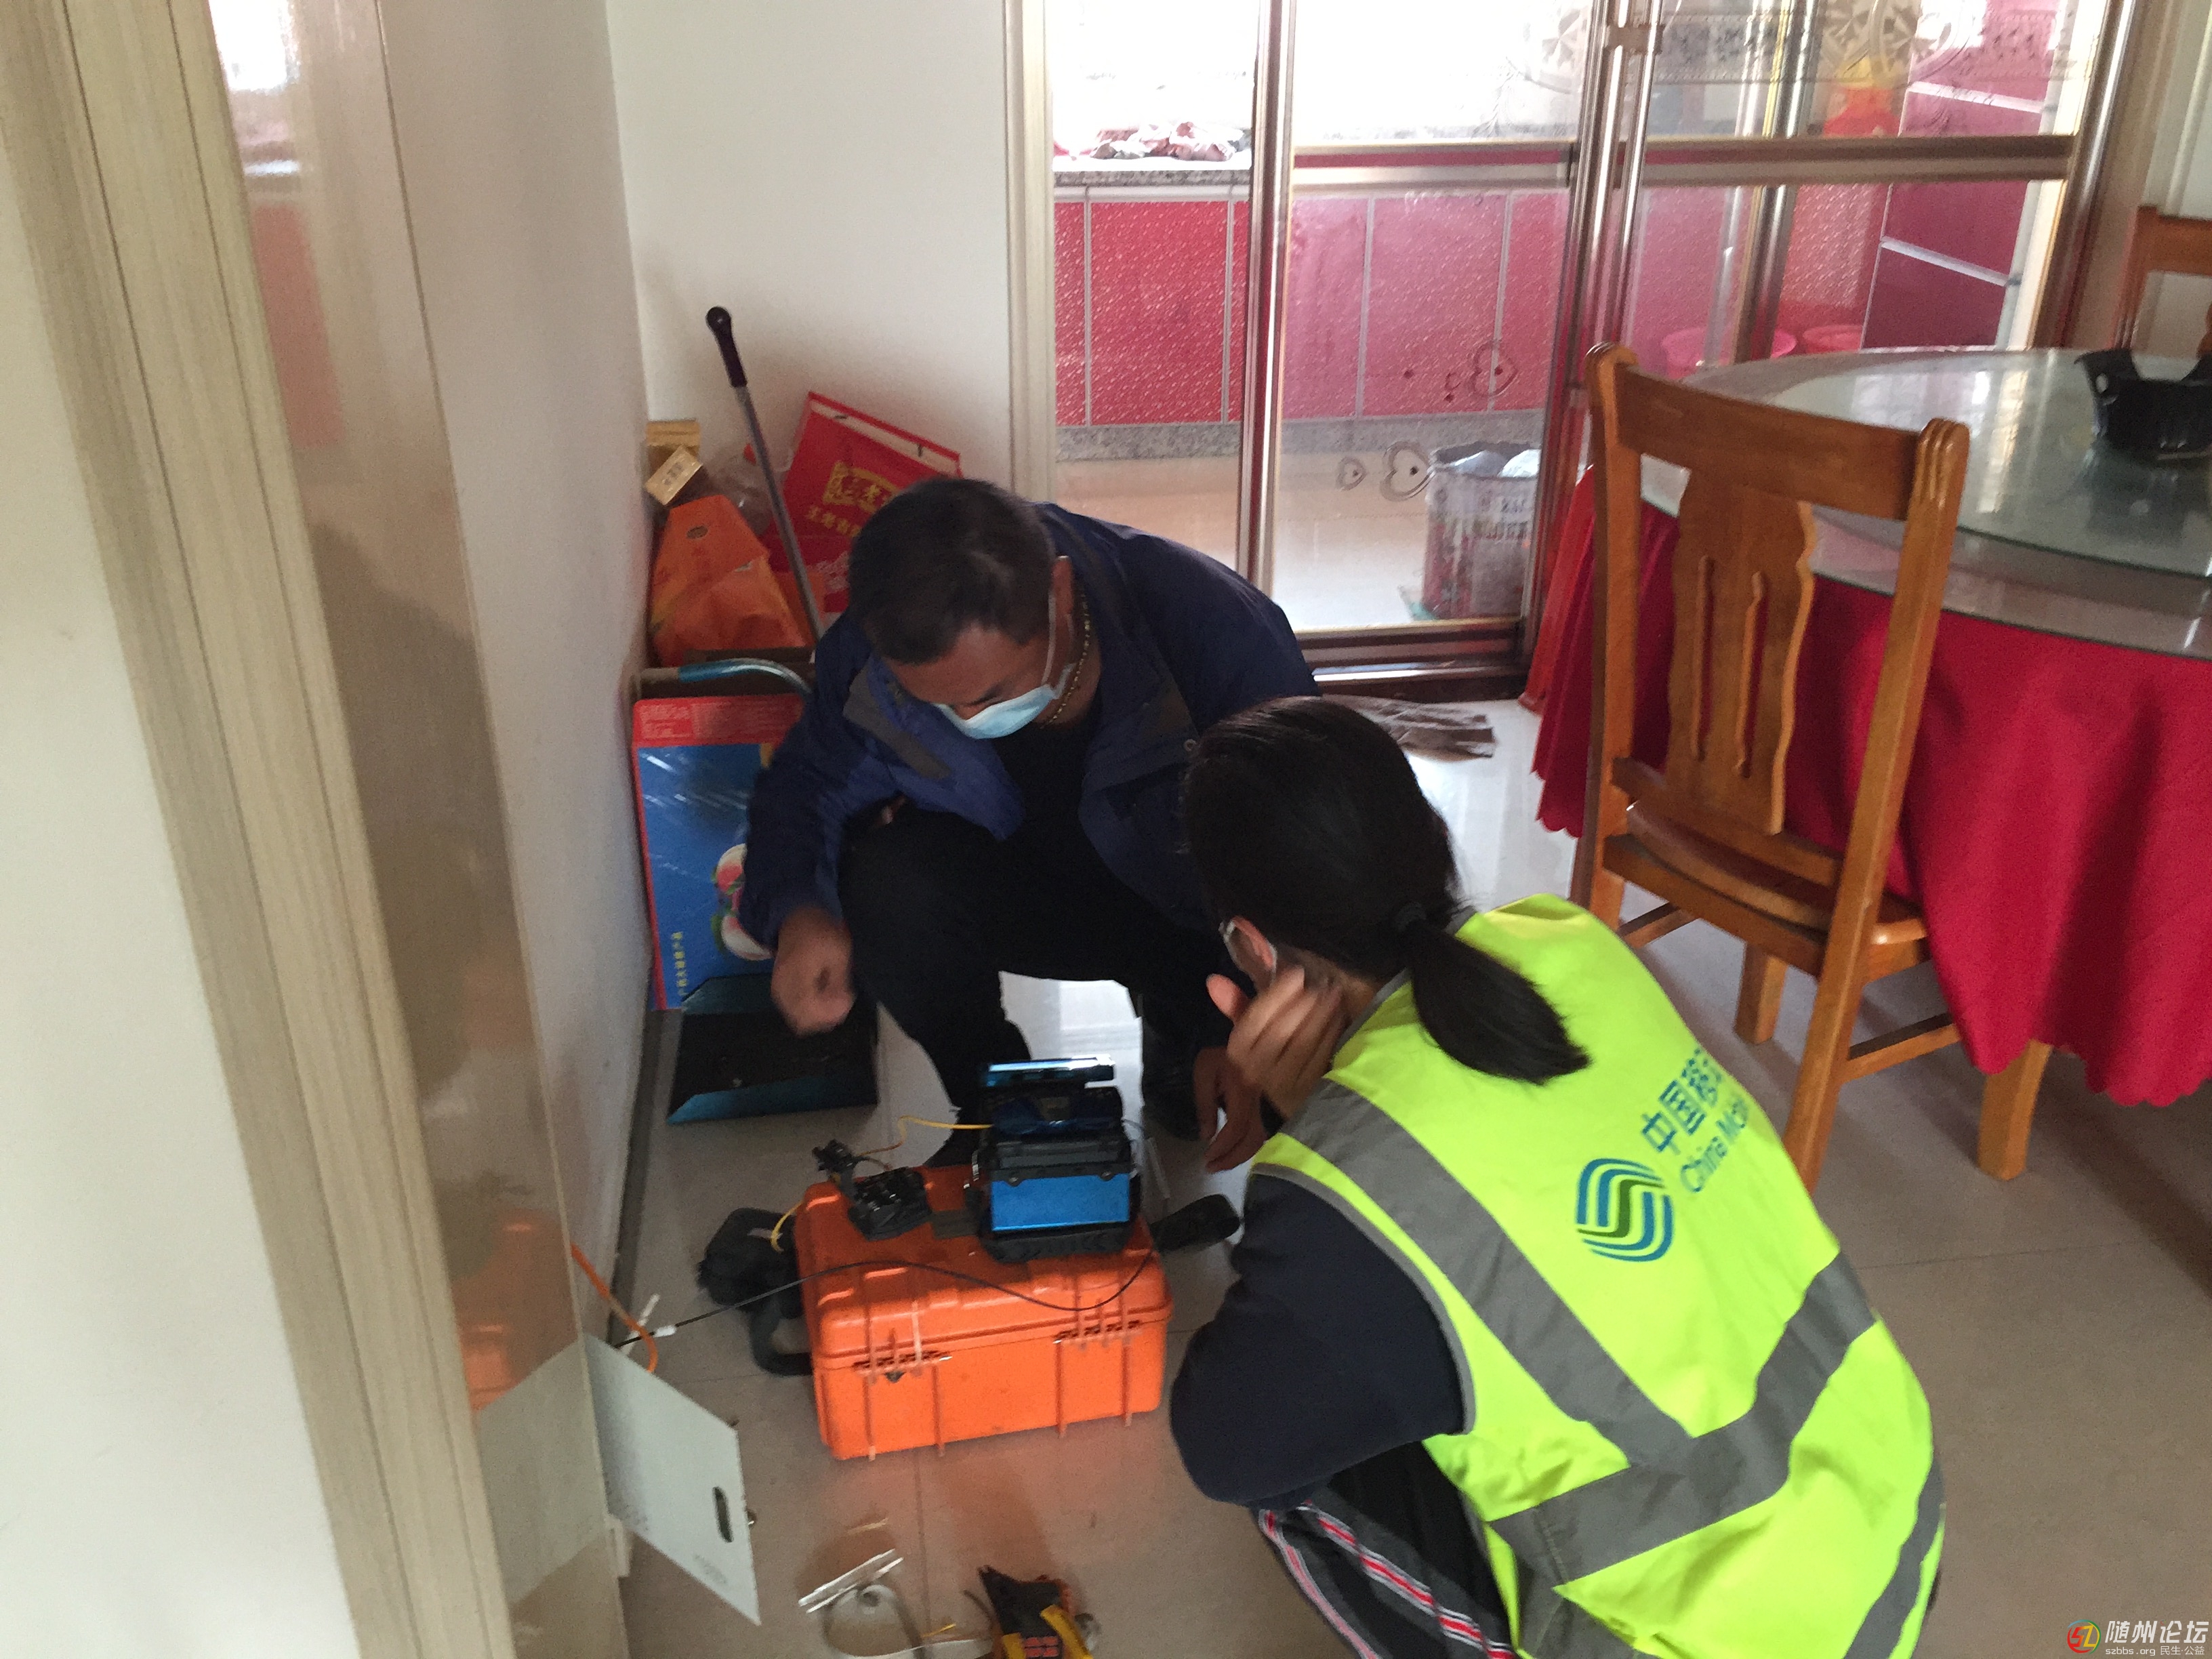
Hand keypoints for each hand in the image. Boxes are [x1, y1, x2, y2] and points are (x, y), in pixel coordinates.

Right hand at [770, 905, 853, 1033]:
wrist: (798, 921)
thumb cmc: (821, 935)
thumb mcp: (839, 955)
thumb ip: (839, 983)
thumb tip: (842, 1008)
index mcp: (798, 973)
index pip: (810, 1009)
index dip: (829, 1014)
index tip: (846, 1002)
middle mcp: (784, 985)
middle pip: (801, 1020)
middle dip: (825, 1018)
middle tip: (841, 1004)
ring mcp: (778, 989)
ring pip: (796, 1018)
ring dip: (816, 1017)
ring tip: (832, 1003)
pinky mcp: (778, 990)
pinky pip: (791, 1011)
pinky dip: (806, 1012)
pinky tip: (820, 1002)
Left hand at [1193, 1045, 1268, 1172]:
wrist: (1244, 1039)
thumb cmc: (1219, 1056)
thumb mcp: (1204, 1073)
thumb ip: (1205, 1105)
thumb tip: (1206, 1136)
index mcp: (1242, 1091)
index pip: (1237, 1127)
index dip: (1223, 1147)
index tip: (1207, 1157)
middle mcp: (1258, 1101)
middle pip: (1253, 1139)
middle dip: (1232, 1159)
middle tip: (1211, 1168)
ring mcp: (1265, 1104)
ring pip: (1260, 1138)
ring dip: (1240, 1155)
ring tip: (1220, 1163)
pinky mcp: (1266, 1107)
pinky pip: (1261, 1132)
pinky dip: (1247, 1146)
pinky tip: (1232, 1150)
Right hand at [1207, 967, 1343, 1121]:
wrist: (1286, 1104)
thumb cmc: (1269, 1057)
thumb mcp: (1251, 1034)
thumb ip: (1235, 1005)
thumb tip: (1213, 980)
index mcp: (1237, 1050)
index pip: (1253, 1018)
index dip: (1276, 994)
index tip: (1297, 973)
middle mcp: (1254, 1068)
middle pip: (1280, 1029)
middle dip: (1303, 1003)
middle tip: (1321, 985)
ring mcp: (1280, 1083)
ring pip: (1302, 1042)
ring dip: (1320, 1015)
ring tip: (1333, 995)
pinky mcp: (1305, 1092)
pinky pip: (1319, 1057)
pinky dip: (1330, 1034)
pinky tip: (1338, 1018)